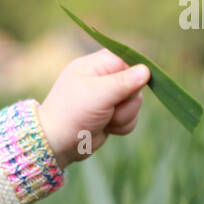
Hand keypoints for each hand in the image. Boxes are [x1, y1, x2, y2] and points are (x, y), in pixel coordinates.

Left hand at [36, 48, 150, 167]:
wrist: (57, 144)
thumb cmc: (72, 113)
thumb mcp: (99, 94)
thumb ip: (124, 81)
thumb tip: (146, 70)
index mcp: (94, 66)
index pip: (126, 59)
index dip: (134, 72)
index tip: (132, 86)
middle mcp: (102, 79)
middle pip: (135, 83)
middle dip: (127, 100)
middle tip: (110, 107)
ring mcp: (107, 98)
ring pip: (135, 103)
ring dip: (124, 115)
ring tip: (104, 120)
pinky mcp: (111, 116)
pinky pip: (131, 117)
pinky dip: (122, 126)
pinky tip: (106, 128)